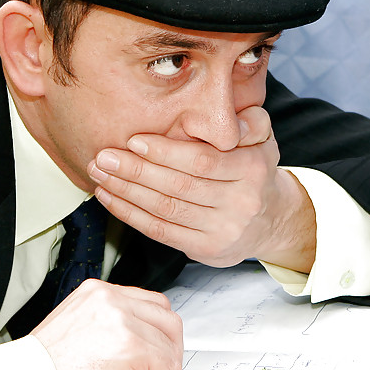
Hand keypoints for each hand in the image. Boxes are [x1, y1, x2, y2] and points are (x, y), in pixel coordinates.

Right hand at [31, 279, 182, 369]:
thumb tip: (138, 345)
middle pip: (167, 319)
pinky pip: (167, 367)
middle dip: (165, 350)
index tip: (147, 354)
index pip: (148, 303)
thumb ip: (108, 329)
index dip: (152, 334)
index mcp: (96, 292)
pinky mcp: (131, 347)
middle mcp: (110, 299)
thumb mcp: (76, 331)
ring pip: (170, 344)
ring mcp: (122, 320)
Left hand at [86, 106, 316, 270]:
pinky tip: (110, 197)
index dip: (166, 152)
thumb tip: (231, 120)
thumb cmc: (254, 169)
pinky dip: (130, 214)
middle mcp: (240, 203)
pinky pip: (160, 231)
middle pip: (179, 187)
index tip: (134, 141)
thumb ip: (251, 122)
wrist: (269, 220)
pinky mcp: (205, 249)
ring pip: (166, 209)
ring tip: (100, 174)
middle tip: (104, 157)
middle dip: (136, 171)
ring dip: (127, 191)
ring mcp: (222, 230)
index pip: (202, 162)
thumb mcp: (263, 139)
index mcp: (253, 170)